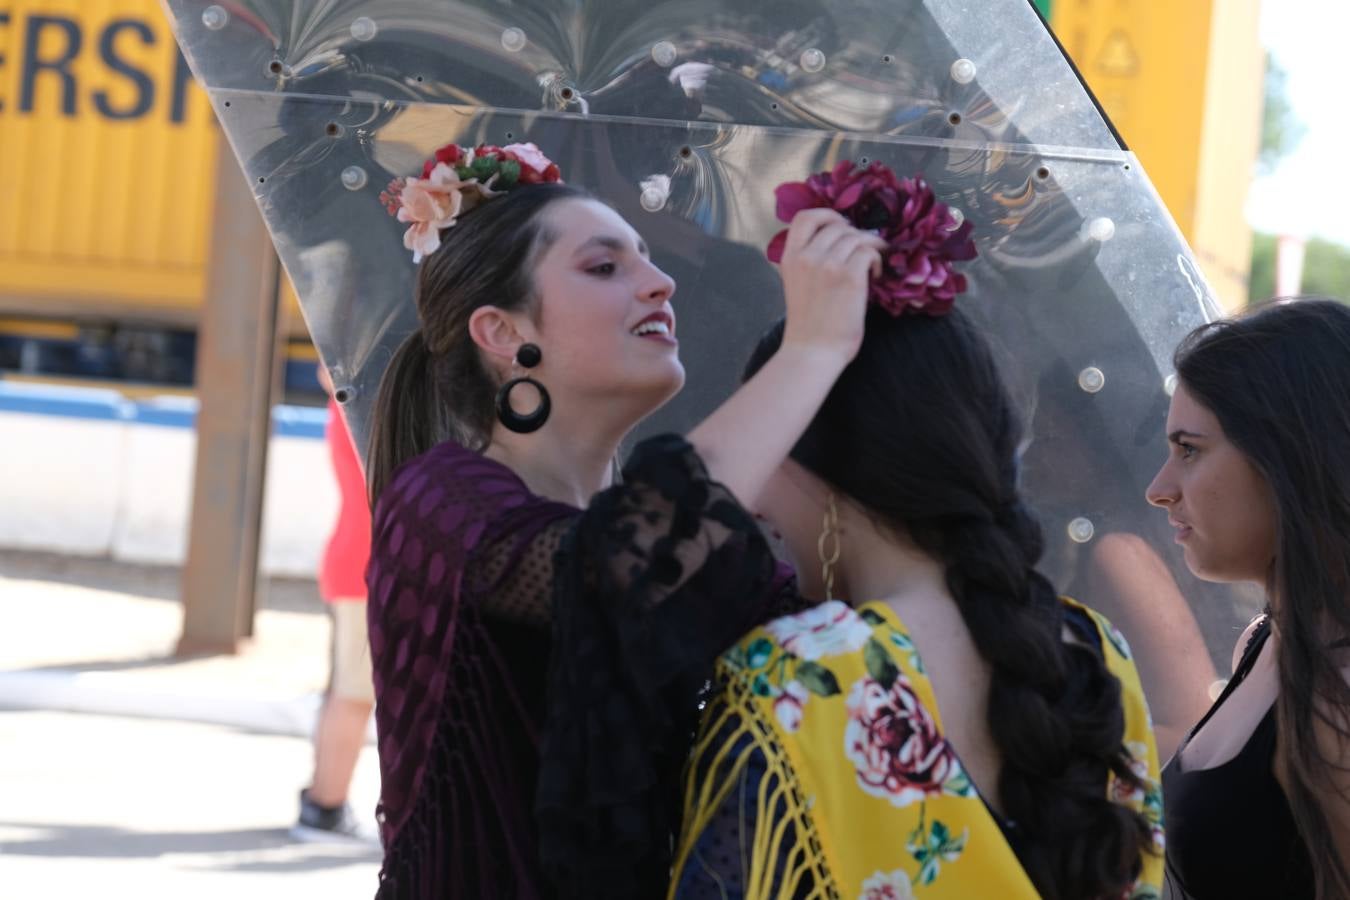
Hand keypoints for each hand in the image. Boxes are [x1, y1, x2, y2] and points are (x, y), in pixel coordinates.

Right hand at [777, 208, 886, 363]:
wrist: (813, 352)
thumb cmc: (808, 325)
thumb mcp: (797, 284)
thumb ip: (809, 261)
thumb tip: (840, 241)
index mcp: (790, 258)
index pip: (805, 217)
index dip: (827, 215)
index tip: (841, 225)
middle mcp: (807, 256)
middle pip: (837, 226)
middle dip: (855, 234)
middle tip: (864, 249)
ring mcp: (828, 265)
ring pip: (856, 237)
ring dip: (870, 246)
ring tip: (872, 263)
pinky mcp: (850, 277)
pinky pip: (869, 252)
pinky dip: (877, 260)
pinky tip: (876, 275)